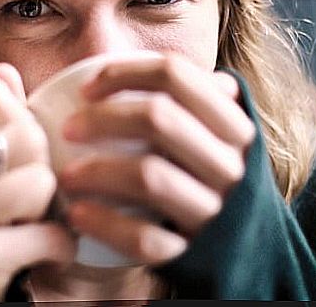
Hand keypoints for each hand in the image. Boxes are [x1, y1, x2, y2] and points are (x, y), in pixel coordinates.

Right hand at [0, 63, 75, 300]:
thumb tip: (5, 69)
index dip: (23, 120)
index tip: (21, 153)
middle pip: (26, 135)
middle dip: (42, 169)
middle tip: (30, 198)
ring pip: (40, 182)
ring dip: (51, 211)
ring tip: (32, 224)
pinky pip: (49, 234)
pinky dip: (60, 247)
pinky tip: (43, 252)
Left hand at [59, 54, 254, 264]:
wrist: (250, 251)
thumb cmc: (211, 178)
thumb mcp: (216, 136)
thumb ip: (193, 100)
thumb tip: (143, 64)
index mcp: (233, 124)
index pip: (176, 75)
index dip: (125, 73)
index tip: (87, 89)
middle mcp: (230, 163)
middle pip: (159, 119)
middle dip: (102, 119)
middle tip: (68, 129)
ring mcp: (216, 210)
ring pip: (149, 177)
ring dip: (97, 171)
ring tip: (65, 176)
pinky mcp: (195, 251)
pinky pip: (146, 238)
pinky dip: (106, 224)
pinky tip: (78, 215)